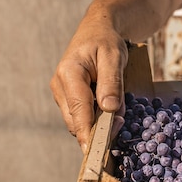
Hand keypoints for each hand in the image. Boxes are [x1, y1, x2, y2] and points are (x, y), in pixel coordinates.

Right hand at [50, 23, 127, 151]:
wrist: (98, 30)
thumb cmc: (106, 41)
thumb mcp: (114, 57)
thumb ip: (112, 83)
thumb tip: (109, 109)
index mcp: (69, 73)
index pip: (78, 110)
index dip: (88, 132)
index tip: (97, 150)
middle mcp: (59, 85)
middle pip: (75, 121)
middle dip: (97, 130)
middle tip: (121, 126)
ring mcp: (62, 93)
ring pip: (78, 121)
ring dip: (97, 125)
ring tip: (119, 116)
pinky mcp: (68, 97)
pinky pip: (82, 115)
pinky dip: (96, 119)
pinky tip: (111, 113)